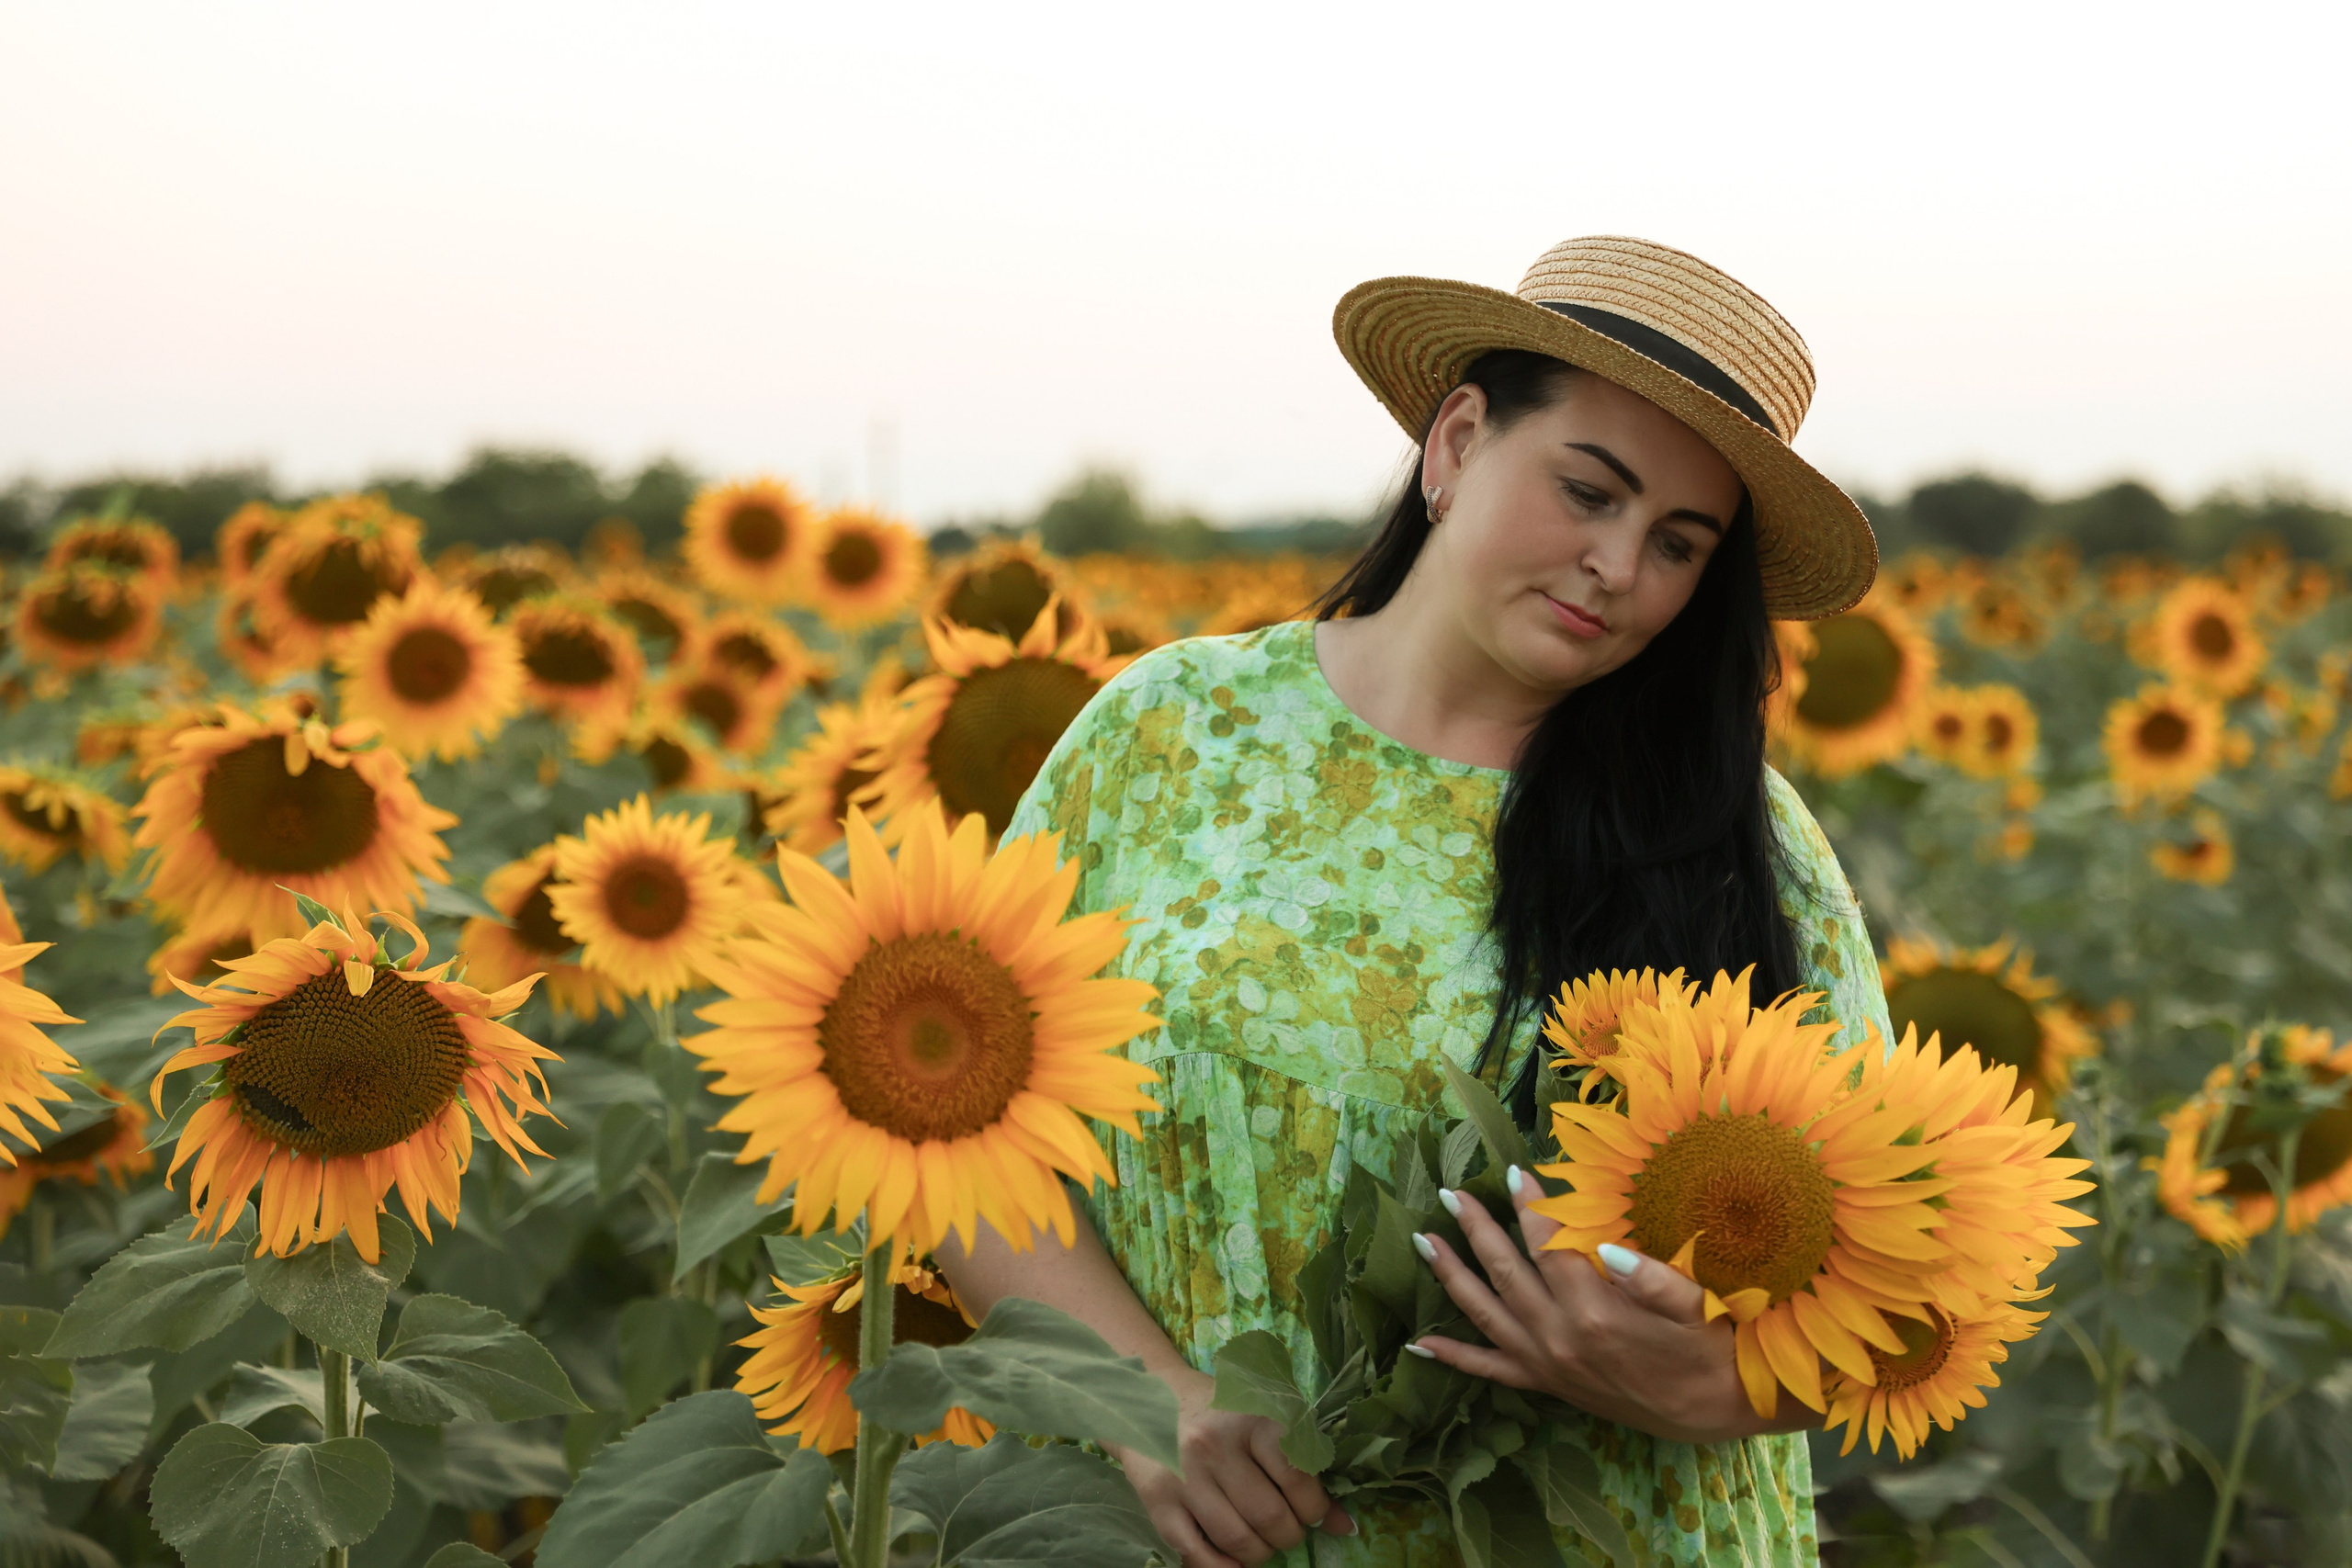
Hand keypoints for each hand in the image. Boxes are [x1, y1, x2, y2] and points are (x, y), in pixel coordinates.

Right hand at [1112, 1365, 1354, 1567]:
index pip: (1296, 1478)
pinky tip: (1234, 1563)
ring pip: (1236, 1540)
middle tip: (1287, 1530)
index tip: (1315, 1514)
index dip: (1315, 1509)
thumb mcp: (1263, 1423)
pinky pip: (1194, 1551)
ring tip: (1262, 1544)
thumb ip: (1301, 1467)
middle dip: (1289, 1535)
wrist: (1151, 1397)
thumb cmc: (1221, 1412)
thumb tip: (1343, 1525)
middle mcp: (1215, 1447)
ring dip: (1259, 1554)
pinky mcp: (1158, 1500)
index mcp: (1250, 1420)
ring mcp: (1184, 1476)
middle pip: (1268, 1516)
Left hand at [1410, 1168, 1813, 1443]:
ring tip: (1422, 1241)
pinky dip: (1452, 1357)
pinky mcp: (1546, 1384)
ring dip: (1451, 1275)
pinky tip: (1418, 1344)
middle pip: (1506, 1272)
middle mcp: (1560, 1339)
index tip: (1515, 1172)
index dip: (1531, 1207)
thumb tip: (1606, 1245)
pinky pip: (1489, 1370)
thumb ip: (1651, 1276)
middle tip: (1450, 1193)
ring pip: (1485, 1313)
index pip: (1549, 1247)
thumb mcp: (1693, 1304)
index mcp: (1596, 1312)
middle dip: (1476, 1228)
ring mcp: (1547, 1364)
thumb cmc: (1707, 1345)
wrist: (1712, 1408)